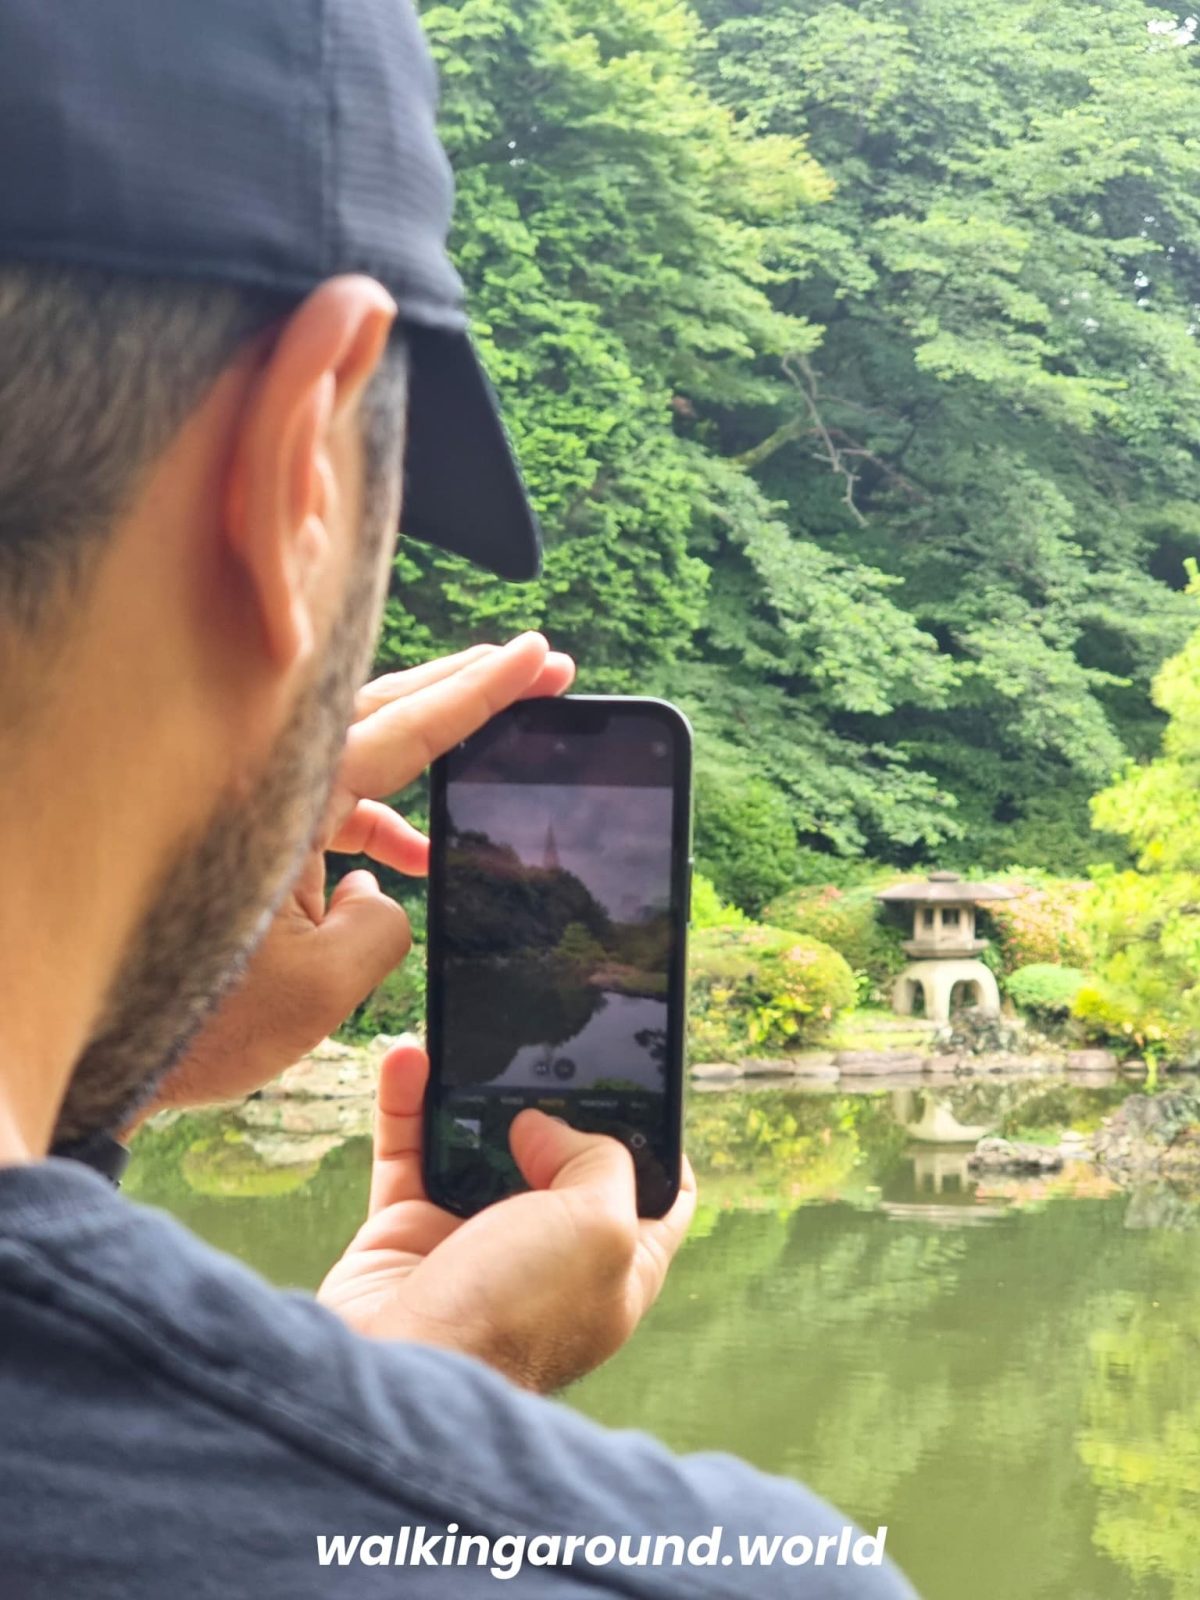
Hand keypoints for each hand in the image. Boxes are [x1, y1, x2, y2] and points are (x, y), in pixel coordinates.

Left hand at [141, 635, 574, 1117]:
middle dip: (463, 685)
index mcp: (289, 801)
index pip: (405, 730)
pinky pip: (331, 803)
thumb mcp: (323, 989)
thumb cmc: (202, 1021)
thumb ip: (384, 929)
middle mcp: (269, 785)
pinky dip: (382, 820)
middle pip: (382, 707)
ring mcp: (258, 806)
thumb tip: (379, 892)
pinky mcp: (249, 835)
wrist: (110, 1047)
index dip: (481, 692)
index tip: (537, 657)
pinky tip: (417, 859)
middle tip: (536, 663)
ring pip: (360, 753)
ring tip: (492, 753)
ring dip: (427, 755)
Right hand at [318, 1042, 696, 1392]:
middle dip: (550, 1101)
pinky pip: (409, 1152)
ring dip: (470, 1091)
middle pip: (559, 1159)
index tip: (641, 1082)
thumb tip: (544, 1126)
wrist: (397, 1376)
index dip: (656, 1141)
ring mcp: (474, 1244)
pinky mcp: (406, 1235)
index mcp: (614, 1269)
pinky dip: (407, 1103)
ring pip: (478, 1145)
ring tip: (472, 1039)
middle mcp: (546, 1256)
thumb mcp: (601, 1228)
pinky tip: (410, 1058)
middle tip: (543, 1047)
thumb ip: (601, 1160)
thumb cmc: (514, 1316)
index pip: (656, 1197)